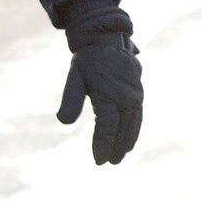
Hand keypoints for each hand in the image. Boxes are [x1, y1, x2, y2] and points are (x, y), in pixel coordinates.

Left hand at [57, 36, 142, 164]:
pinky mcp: (138, 93)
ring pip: (133, 125)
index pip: (106, 128)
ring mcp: (135, 95)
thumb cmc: (87, 60)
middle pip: (122, 130)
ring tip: (119, 157)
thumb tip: (63, 122)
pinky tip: (129, 140)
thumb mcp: (74, 77)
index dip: (103, 145)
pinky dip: (134, 130)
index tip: (98, 160)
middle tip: (108, 163)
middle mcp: (126, 97)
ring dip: (126, 142)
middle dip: (115, 148)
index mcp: (109, 95)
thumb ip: (70, 100)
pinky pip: (137, 116)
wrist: (106, 38)